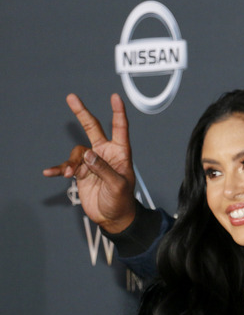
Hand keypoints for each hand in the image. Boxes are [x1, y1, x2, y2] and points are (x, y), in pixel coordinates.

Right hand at [43, 93, 136, 233]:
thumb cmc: (122, 201)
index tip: (115, 97)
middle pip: (93, 128)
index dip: (118, 112)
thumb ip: (103, 169)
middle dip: (82, 113)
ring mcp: (92, 162)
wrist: (113, 217)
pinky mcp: (81, 173)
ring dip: (71, 162)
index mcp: (120, 153)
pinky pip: (67, 166)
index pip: (120, 128)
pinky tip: (49, 172)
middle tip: (71, 97)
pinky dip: (59, 169)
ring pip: (77, 152)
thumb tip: (88, 154)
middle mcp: (105, 153)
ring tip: (71, 173)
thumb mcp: (118, 185)